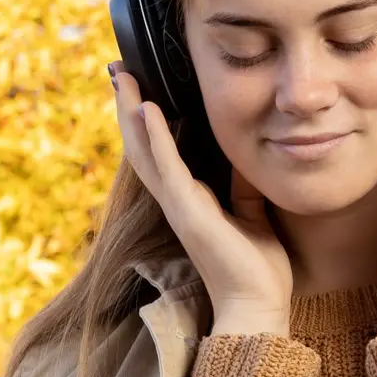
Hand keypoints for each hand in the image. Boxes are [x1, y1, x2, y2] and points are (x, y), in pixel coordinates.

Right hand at [111, 61, 292, 334]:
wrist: (258, 306)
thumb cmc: (257, 268)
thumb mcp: (254, 214)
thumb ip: (244, 186)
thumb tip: (248, 151)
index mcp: (189, 199)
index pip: (159, 152)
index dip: (145, 119)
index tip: (138, 84)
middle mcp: (176, 200)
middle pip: (141, 146)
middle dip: (128, 107)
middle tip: (117, 70)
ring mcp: (178, 206)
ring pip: (144, 152)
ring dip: (131, 114)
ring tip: (122, 79)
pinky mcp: (188, 212)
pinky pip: (168, 168)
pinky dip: (155, 138)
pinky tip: (146, 110)